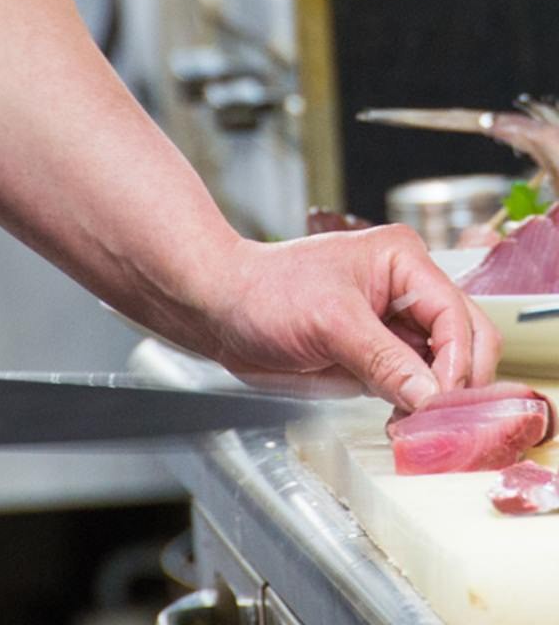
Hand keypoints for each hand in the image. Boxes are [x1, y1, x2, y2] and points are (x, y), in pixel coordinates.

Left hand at [210, 224, 500, 410]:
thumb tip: (432, 397)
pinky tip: (402, 423)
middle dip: (457, 381)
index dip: (456, 361)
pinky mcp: (379, 357)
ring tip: (419, 427)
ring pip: (444, 368)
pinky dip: (416, 408)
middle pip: (464, 340)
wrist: (224, 313)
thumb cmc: (265, 293)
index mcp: (401, 261)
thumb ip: (384, 360)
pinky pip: (414, 386)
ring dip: (438, 400)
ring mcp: (394, 327)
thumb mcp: (329, 322)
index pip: (455, 314)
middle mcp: (407, 290)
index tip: (442, 401)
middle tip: (439, 422)